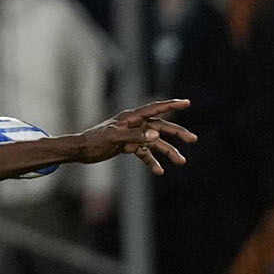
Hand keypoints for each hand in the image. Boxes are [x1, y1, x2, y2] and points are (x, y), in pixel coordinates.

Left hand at [66, 99, 194, 173]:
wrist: (81, 151)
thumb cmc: (95, 140)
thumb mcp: (114, 138)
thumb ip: (135, 136)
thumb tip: (155, 135)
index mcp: (131, 117)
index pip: (155, 108)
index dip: (171, 105)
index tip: (187, 102)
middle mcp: (135, 124)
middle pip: (161, 126)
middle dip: (177, 133)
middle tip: (193, 139)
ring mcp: (133, 135)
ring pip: (155, 142)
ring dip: (168, 151)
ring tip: (181, 161)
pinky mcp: (129, 147)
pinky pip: (145, 154)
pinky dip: (152, 162)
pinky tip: (160, 171)